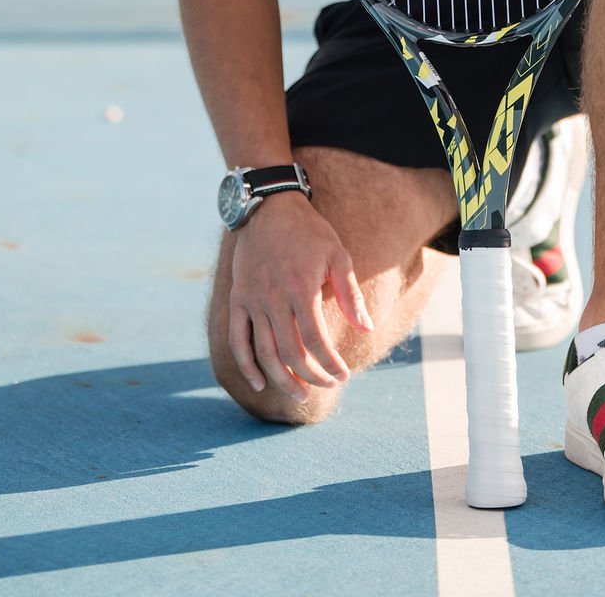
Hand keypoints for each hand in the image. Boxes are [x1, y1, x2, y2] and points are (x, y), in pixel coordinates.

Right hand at [227, 192, 372, 405]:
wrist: (269, 207)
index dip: (330, 364)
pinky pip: (237, 339)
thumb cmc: (309, 232)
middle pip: (291, 352)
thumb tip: (367, 328)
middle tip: (327, 386)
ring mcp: (252, 300)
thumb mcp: (338, 255)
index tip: (343, 375)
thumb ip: (350, 294)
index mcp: (301, 289)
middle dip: (311, 376)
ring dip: (283, 379)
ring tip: (300, 395)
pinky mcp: (238, 299)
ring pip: (265, 352)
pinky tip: (259, 382)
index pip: (316, 341)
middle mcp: (274, 299)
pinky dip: (245, 365)